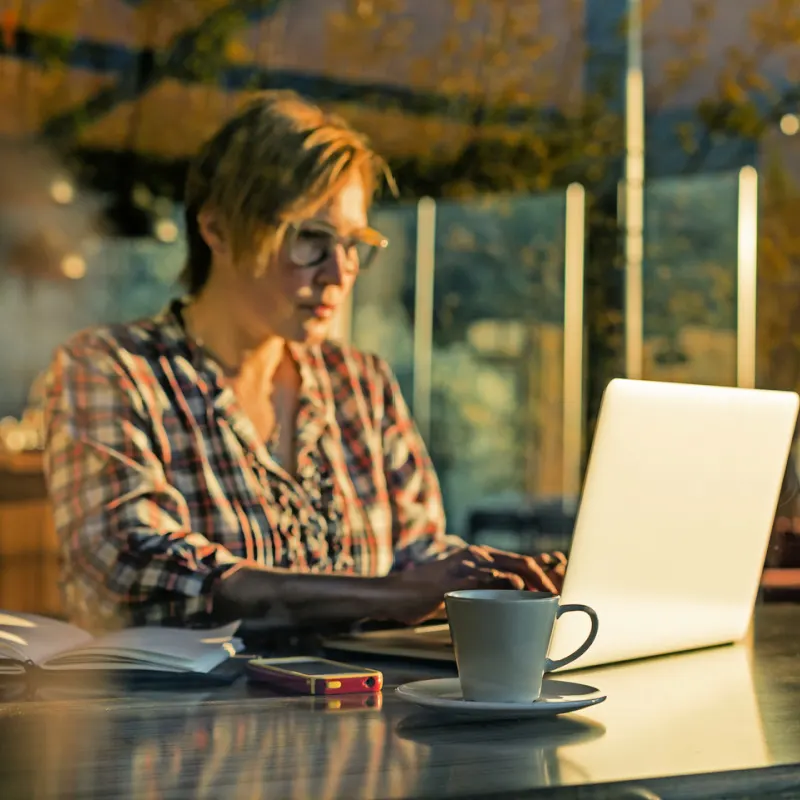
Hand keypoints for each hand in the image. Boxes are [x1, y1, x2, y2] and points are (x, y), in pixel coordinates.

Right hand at [382, 546, 567, 625]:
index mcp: (480, 557)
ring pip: (514, 568)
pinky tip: (522, 592)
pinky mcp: (458, 579)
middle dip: (549, 580)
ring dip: (538, 585)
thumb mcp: (458, 592)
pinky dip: (510, 584)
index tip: (565, 582)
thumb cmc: (424, 596)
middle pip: (525, 562)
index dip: (547, 569)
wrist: (393, 595)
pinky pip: (490, 578)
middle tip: (561, 600)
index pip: (521, 559)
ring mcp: (468, 565)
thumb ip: (481, 594)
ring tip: (551, 601)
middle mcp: (477, 555)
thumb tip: (505, 607)